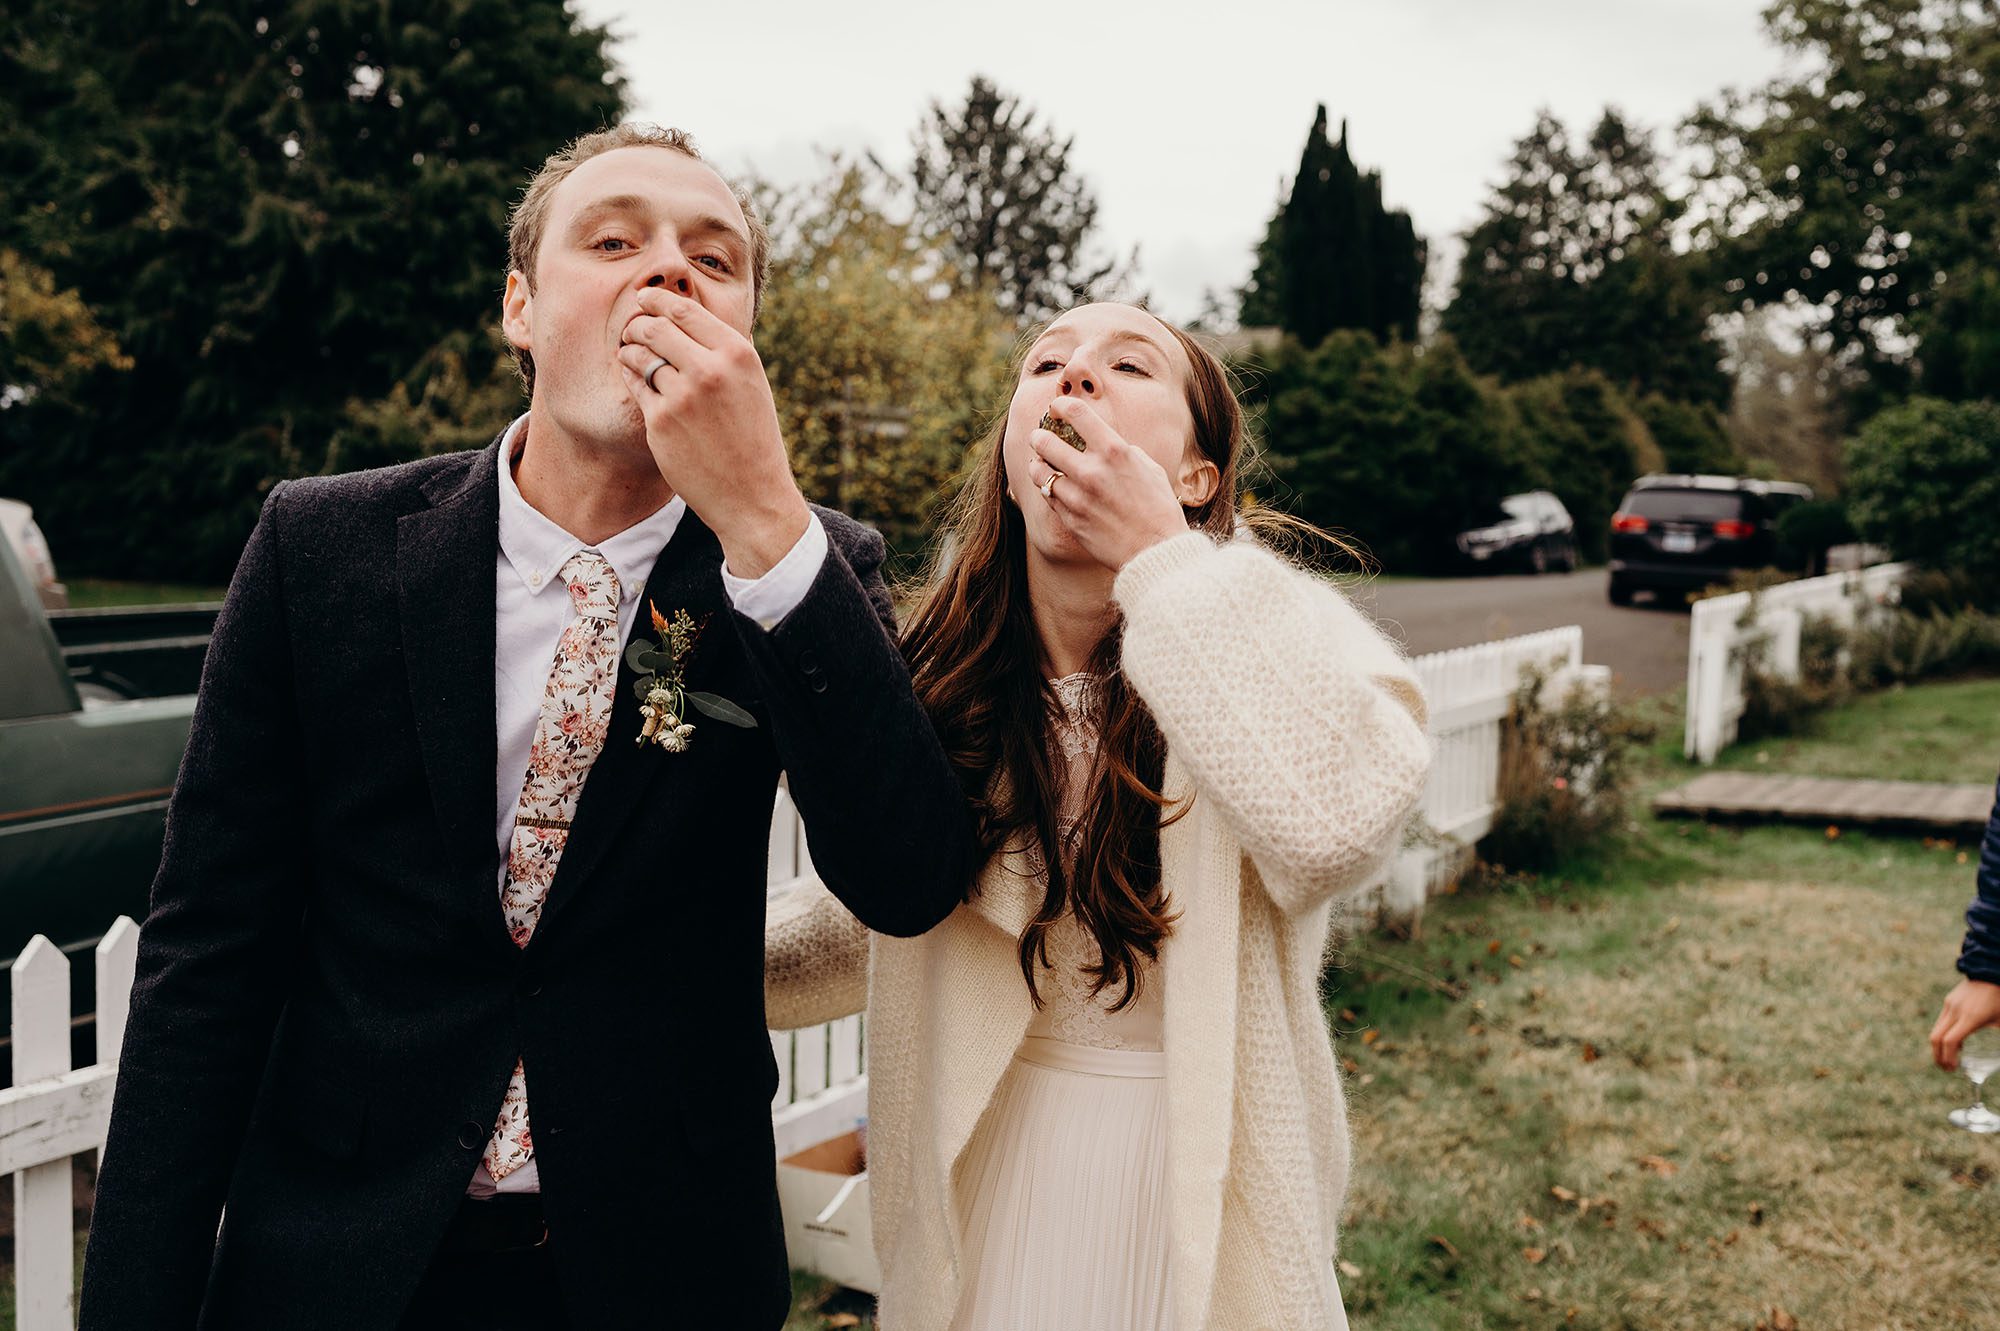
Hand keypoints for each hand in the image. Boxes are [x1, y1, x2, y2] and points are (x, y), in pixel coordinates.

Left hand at [616, 288, 807, 577]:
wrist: (753, 495)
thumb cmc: (753, 439)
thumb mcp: (751, 384)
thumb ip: (722, 352)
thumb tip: (681, 317)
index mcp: (738, 355)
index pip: (685, 310)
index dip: (657, 300)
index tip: (645, 299)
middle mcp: (710, 370)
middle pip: (656, 328)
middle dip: (638, 324)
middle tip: (632, 329)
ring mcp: (683, 396)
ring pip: (640, 356)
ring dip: (630, 350)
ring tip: (631, 353)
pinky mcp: (661, 422)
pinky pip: (635, 386)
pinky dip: (631, 377)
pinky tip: (635, 378)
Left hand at [1023, 397, 1193, 570]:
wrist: (1157, 552)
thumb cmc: (1159, 509)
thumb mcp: (1149, 469)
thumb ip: (1124, 452)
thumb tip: (1105, 444)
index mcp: (1114, 451)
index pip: (1076, 413)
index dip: (1060, 405)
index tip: (1057, 409)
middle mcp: (1092, 471)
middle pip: (1044, 441)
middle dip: (1039, 437)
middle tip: (1039, 438)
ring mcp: (1077, 497)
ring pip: (1039, 471)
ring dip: (1039, 465)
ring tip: (1042, 464)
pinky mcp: (1070, 519)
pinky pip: (1048, 496)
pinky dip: (1048, 489)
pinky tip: (1055, 487)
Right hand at [1930, 978, 1999, 1069]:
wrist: (1991, 970)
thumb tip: (1998, 1057)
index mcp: (1971, 1017)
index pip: (1950, 1041)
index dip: (1948, 1057)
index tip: (1953, 1068)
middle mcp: (1956, 1011)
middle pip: (1936, 1038)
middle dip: (1938, 1056)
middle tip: (1946, 1068)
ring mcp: (1950, 1005)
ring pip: (1937, 1030)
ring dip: (1941, 1046)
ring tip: (1952, 1057)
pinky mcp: (1949, 1001)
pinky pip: (1942, 1021)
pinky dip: (1945, 1034)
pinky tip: (1958, 1040)